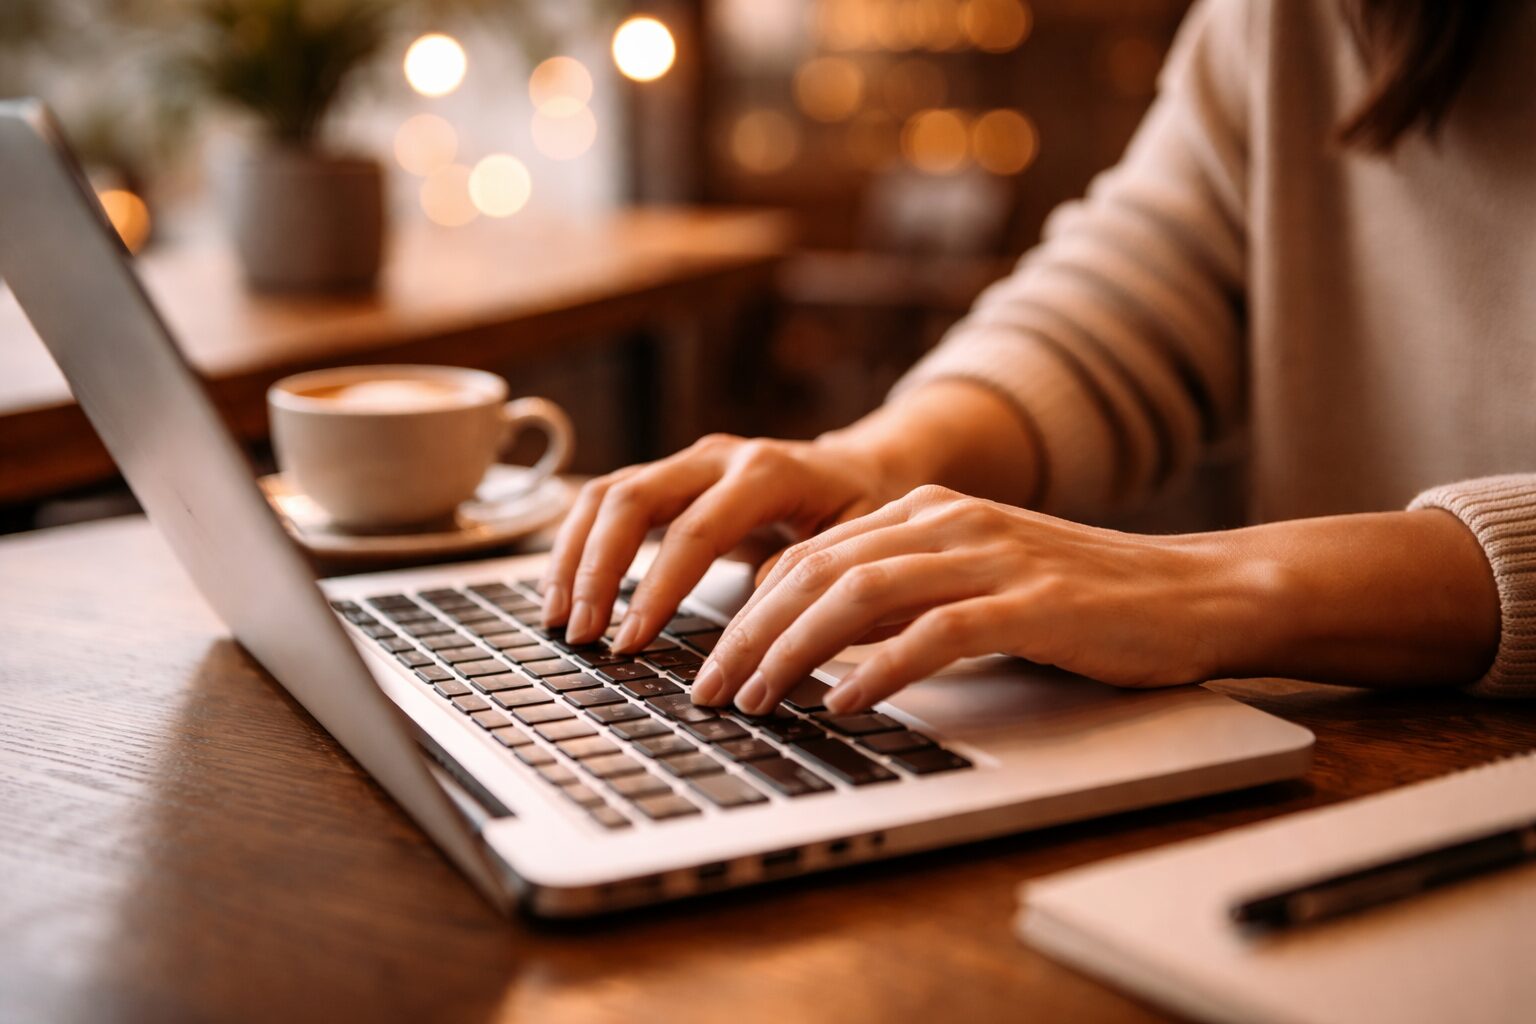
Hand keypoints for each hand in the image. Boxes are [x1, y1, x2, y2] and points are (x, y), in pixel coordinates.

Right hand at [541, 433, 909, 647]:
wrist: (860, 466)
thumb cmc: (861, 509)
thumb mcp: (857, 543)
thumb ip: (808, 573)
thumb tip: (754, 615)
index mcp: (766, 472)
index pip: (694, 530)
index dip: (658, 589)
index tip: (632, 642)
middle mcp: (716, 457)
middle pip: (631, 498)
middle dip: (597, 570)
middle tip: (582, 634)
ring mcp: (686, 463)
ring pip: (606, 495)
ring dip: (573, 557)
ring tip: (558, 619)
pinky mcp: (667, 479)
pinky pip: (606, 502)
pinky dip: (577, 546)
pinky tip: (564, 592)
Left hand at [691, 485, 1255, 713]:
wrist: (1198, 591)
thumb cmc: (1083, 602)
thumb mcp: (977, 583)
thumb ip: (904, 600)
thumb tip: (820, 644)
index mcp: (928, 511)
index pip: (809, 554)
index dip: (748, 609)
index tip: (714, 662)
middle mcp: (950, 522)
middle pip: (817, 570)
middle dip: (749, 633)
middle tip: (713, 690)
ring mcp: (992, 557)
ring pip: (860, 595)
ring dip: (794, 651)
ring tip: (758, 699)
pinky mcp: (1033, 604)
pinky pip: (933, 633)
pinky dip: (878, 670)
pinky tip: (842, 704)